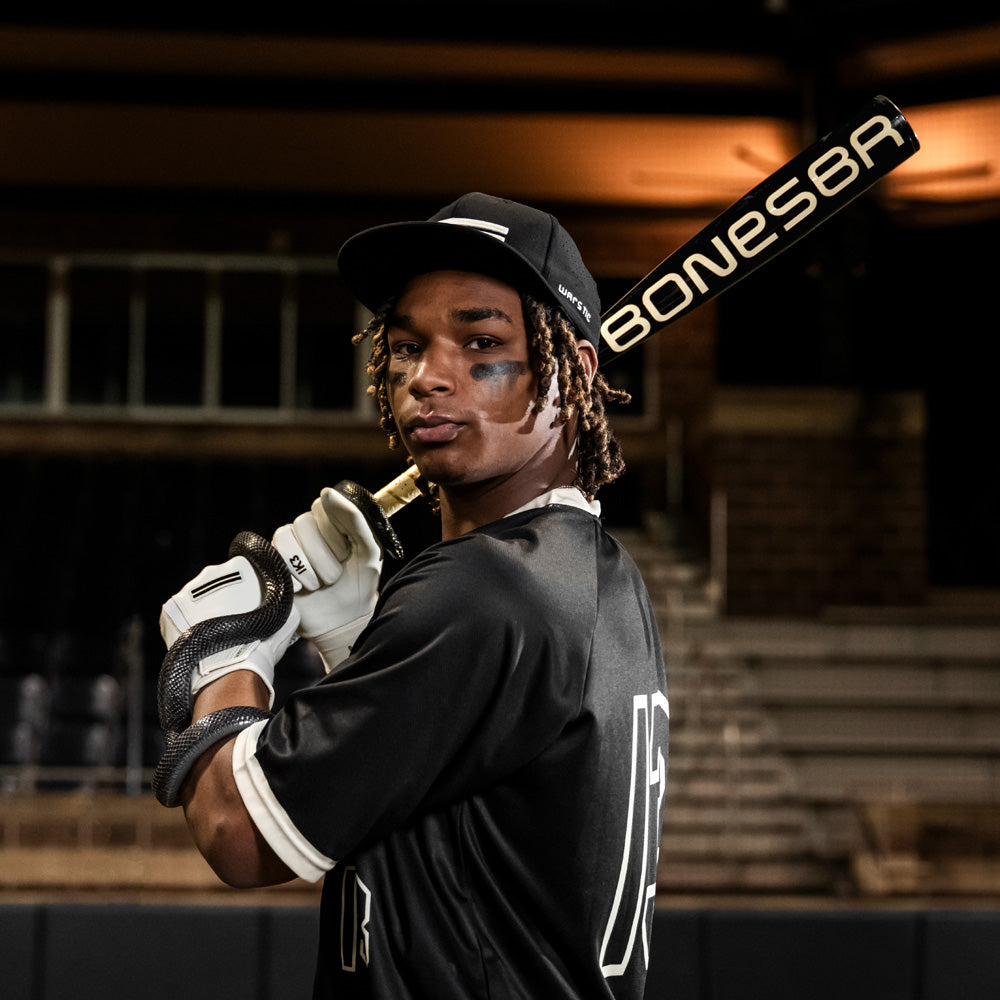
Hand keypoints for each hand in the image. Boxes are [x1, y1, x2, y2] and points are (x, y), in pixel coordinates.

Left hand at [160, 550, 299, 707]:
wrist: (230, 669)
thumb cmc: (261, 644)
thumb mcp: (287, 616)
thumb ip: (285, 599)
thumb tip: (288, 593)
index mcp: (239, 567)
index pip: (245, 569)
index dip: (249, 587)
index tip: (252, 602)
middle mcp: (211, 573)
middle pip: (219, 581)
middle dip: (226, 596)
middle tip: (236, 619)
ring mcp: (187, 591)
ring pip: (199, 597)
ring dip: (206, 609)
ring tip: (219, 633)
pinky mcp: (170, 611)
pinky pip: (181, 613)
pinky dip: (189, 623)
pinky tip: (203, 638)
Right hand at [272, 486, 382, 672]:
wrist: (343, 621)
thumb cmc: (360, 583)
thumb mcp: (368, 550)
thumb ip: (354, 519)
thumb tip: (327, 492)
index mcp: (332, 521)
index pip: (322, 505)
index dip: (334, 531)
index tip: (347, 552)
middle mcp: (308, 530)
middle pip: (304, 522)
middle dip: (324, 555)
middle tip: (336, 574)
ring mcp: (290, 547)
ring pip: (287, 537)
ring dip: (311, 567)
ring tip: (322, 584)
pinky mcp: (274, 565)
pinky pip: (275, 555)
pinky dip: (295, 575)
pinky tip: (305, 588)